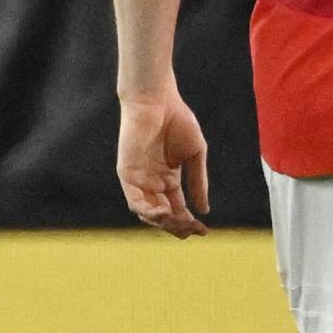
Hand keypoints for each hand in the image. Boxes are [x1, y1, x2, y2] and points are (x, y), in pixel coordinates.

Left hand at [118, 88, 211, 237]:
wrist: (158, 101)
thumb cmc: (178, 122)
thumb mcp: (195, 156)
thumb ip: (198, 182)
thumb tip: (204, 210)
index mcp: (168, 178)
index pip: (178, 208)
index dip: (189, 221)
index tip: (205, 231)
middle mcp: (152, 182)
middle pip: (163, 214)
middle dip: (178, 226)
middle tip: (193, 231)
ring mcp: (138, 179)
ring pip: (148, 212)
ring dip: (164, 222)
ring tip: (181, 224)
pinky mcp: (127, 174)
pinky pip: (134, 200)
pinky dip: (147, 210)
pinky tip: (163, 214)